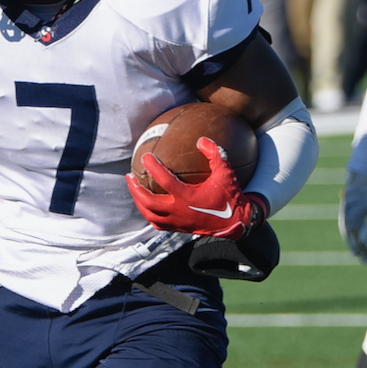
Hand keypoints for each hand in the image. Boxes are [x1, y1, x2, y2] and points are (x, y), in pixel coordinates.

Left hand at [127, 137, 264, 239]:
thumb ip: (215, 154)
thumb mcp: (226, 173)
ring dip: (138, 201)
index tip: (145, 157)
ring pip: (148, 213)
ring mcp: (176, 221)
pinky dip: (148, 213)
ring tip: (134, 189)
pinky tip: (146, 205)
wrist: (236, 222)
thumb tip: (201, 140)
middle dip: (135, 188)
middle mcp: (177, 211)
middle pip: (147, 201)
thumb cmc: (230, 197)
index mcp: (186, 197)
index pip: (163, 180)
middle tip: (130, 175)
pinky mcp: (178, 228)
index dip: (153, 167)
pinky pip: (156, 223)